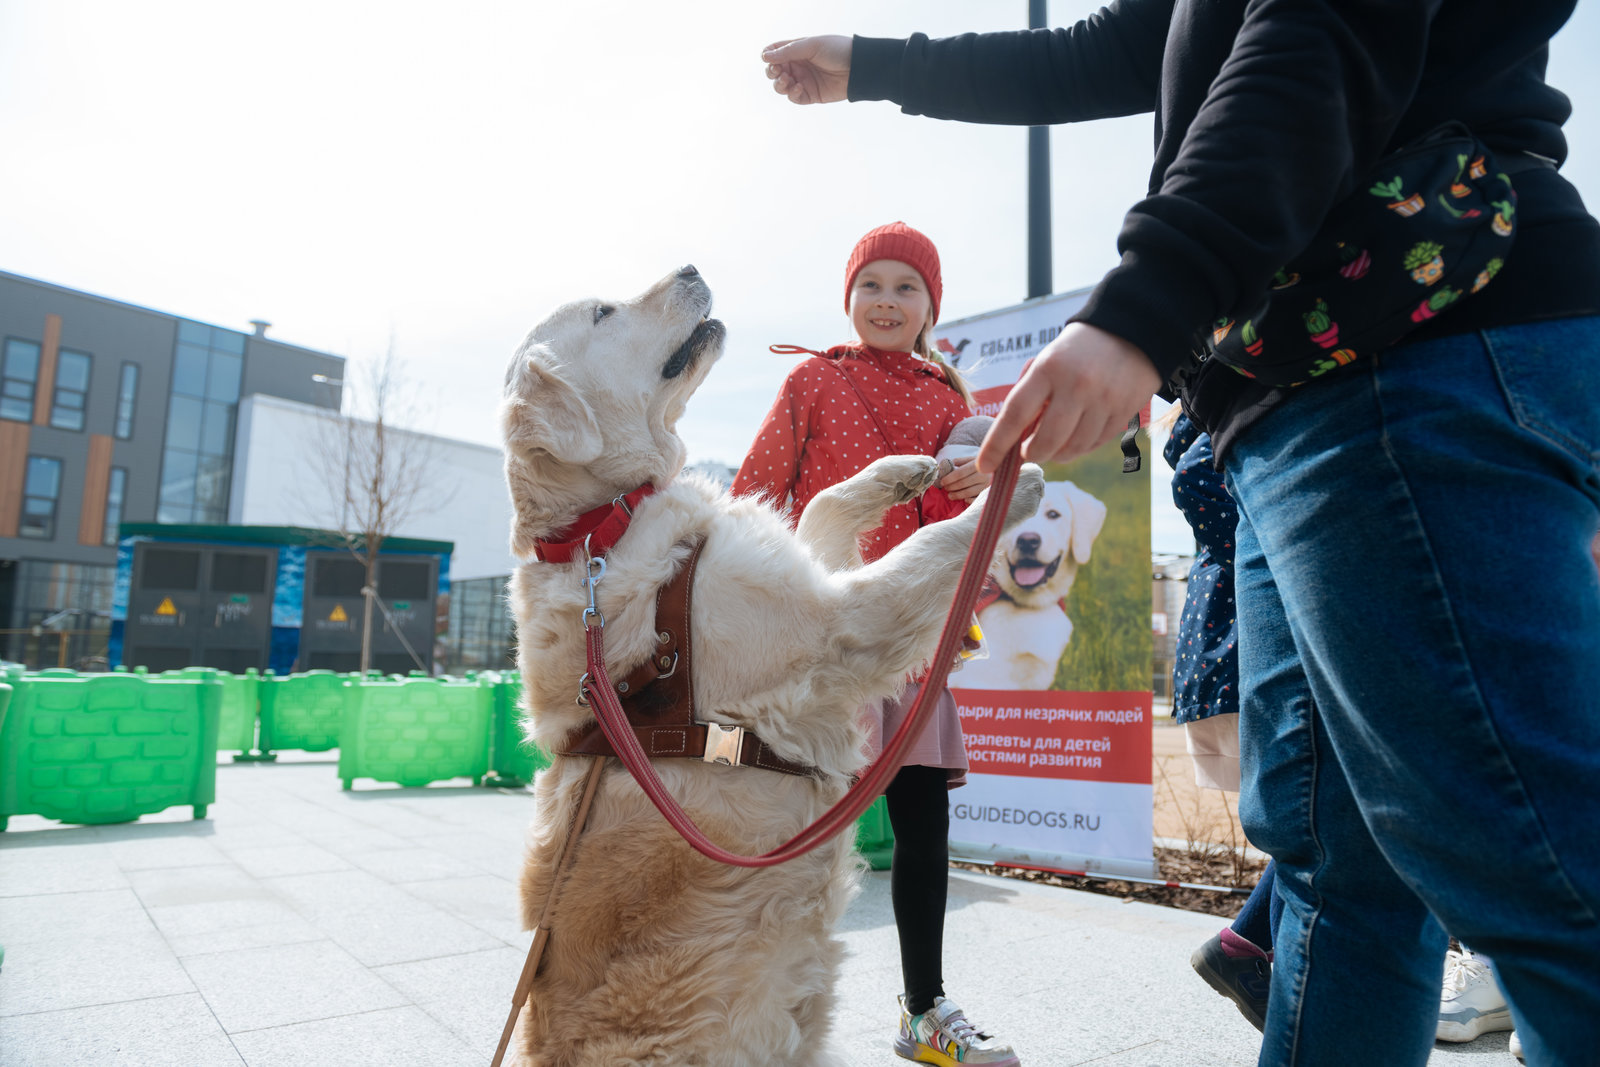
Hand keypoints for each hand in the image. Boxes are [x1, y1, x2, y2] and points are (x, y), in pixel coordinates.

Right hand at [761, 36, 851, 104]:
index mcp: (797, 50)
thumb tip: (765, 56)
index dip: (768, 56)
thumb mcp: (811, 45)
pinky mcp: (810, 95)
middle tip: (777, 70)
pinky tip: (799, 86)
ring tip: (786, 79)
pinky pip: (794, 97)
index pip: (775, 53)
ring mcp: (803, 81)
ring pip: (781, 86)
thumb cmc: (836, 50)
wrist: (857, 68)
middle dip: (771, 72)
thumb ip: (788, 51)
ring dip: (779, 84)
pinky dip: (792, 93)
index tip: (767, 57)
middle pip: (774, 71)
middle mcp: (798, 66)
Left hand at [937, 457, 990, 500]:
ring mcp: (987, 485)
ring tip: (950, 495)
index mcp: (978, 465)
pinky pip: (977, 499)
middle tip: (945, 488)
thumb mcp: (975, 458)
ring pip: (968, 492)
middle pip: (963, 483)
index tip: (942, 481)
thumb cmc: (985, 464)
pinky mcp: (990, 493)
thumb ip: (962, 460)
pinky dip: (969, 500)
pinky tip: (964, 499)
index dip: (949, 478)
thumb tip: (949, 463)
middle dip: (951, 487)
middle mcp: (983, 475)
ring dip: (957, 495)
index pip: (960, 473)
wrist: (1003, 469)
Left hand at [977, 323, 1160, 470]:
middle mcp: (1076, 386)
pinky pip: (1094, 445)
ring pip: (1072, 449)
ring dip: (1056, 455)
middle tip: (1028, 451)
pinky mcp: (1123, 413)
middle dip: (1032, 454)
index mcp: (1048, 369)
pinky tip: (1075, 436)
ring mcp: (1103, 401)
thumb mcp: (1047, 362)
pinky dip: (1079, 448)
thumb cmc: (1076, 352)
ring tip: (1052, 445)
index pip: (1015, 415)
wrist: (1132, 331)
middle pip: (1046, 441)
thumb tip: (1015, 439)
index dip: (997, 445)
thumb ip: (1030, 396)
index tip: (985, 466)